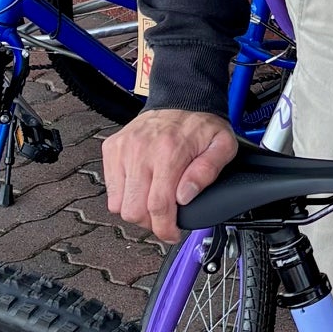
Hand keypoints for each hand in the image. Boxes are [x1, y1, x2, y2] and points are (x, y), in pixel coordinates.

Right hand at [102, 106, 239, 245]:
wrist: (180, 97)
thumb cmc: (201, 124)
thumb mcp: (222, 145)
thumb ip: (207, 172)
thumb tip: (185, 196)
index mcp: (169, 152)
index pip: (158, 205)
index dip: (164, 228)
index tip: (171, 234)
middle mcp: (141, 151)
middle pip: (133, 210)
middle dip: (149, 223)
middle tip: (163, 219)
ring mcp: (123, 150)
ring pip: (117, 204)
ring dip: (135, 210)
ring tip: (152, 202)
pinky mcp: (112, 148)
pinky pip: (110, 187)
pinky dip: (123, 194)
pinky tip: (141, 187)